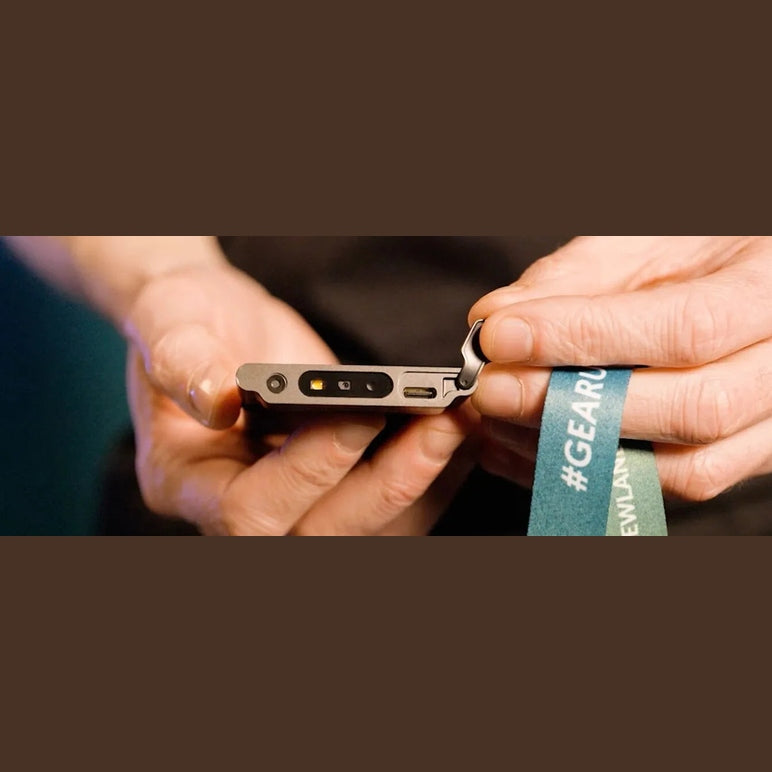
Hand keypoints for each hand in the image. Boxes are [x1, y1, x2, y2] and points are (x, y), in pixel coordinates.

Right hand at [125, 257, 477, 534]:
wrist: (215, 323)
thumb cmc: (182, 321)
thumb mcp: (169, 322)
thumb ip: (184, 359)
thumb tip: (216, 398)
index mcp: (187, 481)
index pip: (250, 510)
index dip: (310, 471)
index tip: (361, 414)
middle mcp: (239, 507)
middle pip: (323, 533)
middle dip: (388, 484)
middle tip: (440, 425)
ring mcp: (291, 503)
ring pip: (366, 527)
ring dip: (419, 480)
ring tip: (459, 425)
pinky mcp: (330, 488)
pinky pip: (388, 505)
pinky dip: (427, 474)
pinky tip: (455, 432)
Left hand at [468, 236, 771, 501]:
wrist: (758, 279)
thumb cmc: (712, 249)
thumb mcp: (653, 237)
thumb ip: (578, 276)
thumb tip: (496, 318)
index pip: (688, 329)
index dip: (585, 338)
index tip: (502, 335)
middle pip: (693, 411)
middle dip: (572, 404)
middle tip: (492, 386)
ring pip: (685, 470)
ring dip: (576, 451)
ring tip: (502, 419)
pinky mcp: (742, 460)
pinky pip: (665, 488)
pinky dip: (585, 475)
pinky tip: (526, 448)